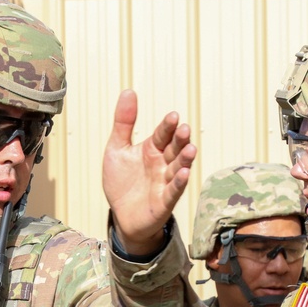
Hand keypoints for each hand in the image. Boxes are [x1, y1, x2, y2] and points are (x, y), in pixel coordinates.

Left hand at [102, 89, 196, 256]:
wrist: (121, 215)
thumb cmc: (122, 182)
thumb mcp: (117, 149)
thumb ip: (123, 123)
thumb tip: (128, 91)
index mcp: (152, 149)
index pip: (163, 134)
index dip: (167, 126)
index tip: (173, 116)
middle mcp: (162, 164)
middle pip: (174, 148)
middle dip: (179, 139)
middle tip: (183, 129)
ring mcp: (165, 182)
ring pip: (178, 167)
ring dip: (184, 159)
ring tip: (190, 148)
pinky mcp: (164, 201)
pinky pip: (173, 191)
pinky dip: (178, 182)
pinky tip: (183, 173)